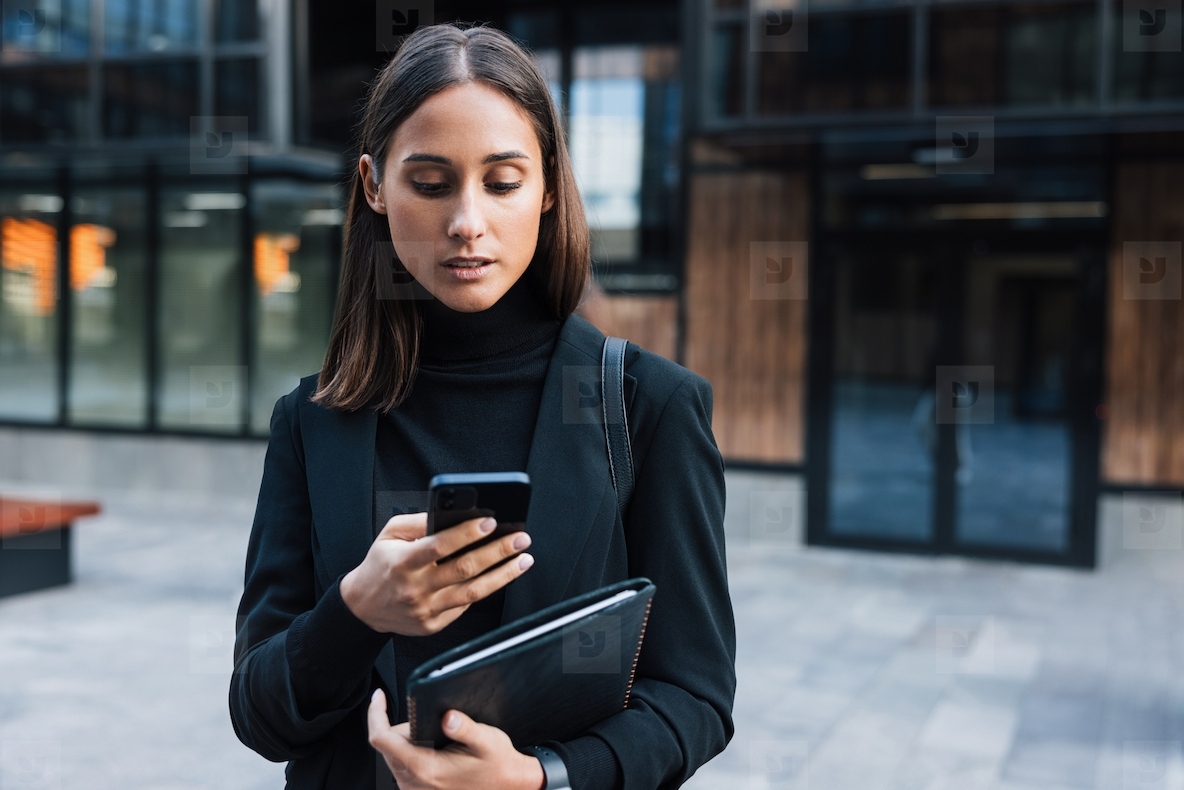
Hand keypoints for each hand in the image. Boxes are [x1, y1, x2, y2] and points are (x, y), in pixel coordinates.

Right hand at [340, 512, 533, 635]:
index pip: (439, 546)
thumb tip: (452, 513)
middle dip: (497, 552)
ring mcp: (426, 609)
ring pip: (473, 592)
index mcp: (403, 562)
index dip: (467, 533)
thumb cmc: (380, 565)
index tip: (490, 522)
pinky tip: (501, 576)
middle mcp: (415, 588)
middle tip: (520, 539)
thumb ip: (418, 522)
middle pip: (464, 569)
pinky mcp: (434, 625)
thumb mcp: (389, 534)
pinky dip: (486, 590)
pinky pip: (465, 606)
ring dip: (504, 575)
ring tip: (523, 559)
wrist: (363, 607)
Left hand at [368, 689, 544, 789]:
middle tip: (432, 721)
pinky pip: (401, 766)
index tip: (379, 696)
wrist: (507, 786)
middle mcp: (414, 783)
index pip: (382, 739)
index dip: (376, 714)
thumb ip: (466, 728)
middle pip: (387, 745)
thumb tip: (448, 716)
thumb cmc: (496, 765)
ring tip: (436, 736)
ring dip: (407, 740)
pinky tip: (433, 748)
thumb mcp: (486, 740)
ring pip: (393, 755)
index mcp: (425, 768)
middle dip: (401, 726)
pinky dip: (411, 752)